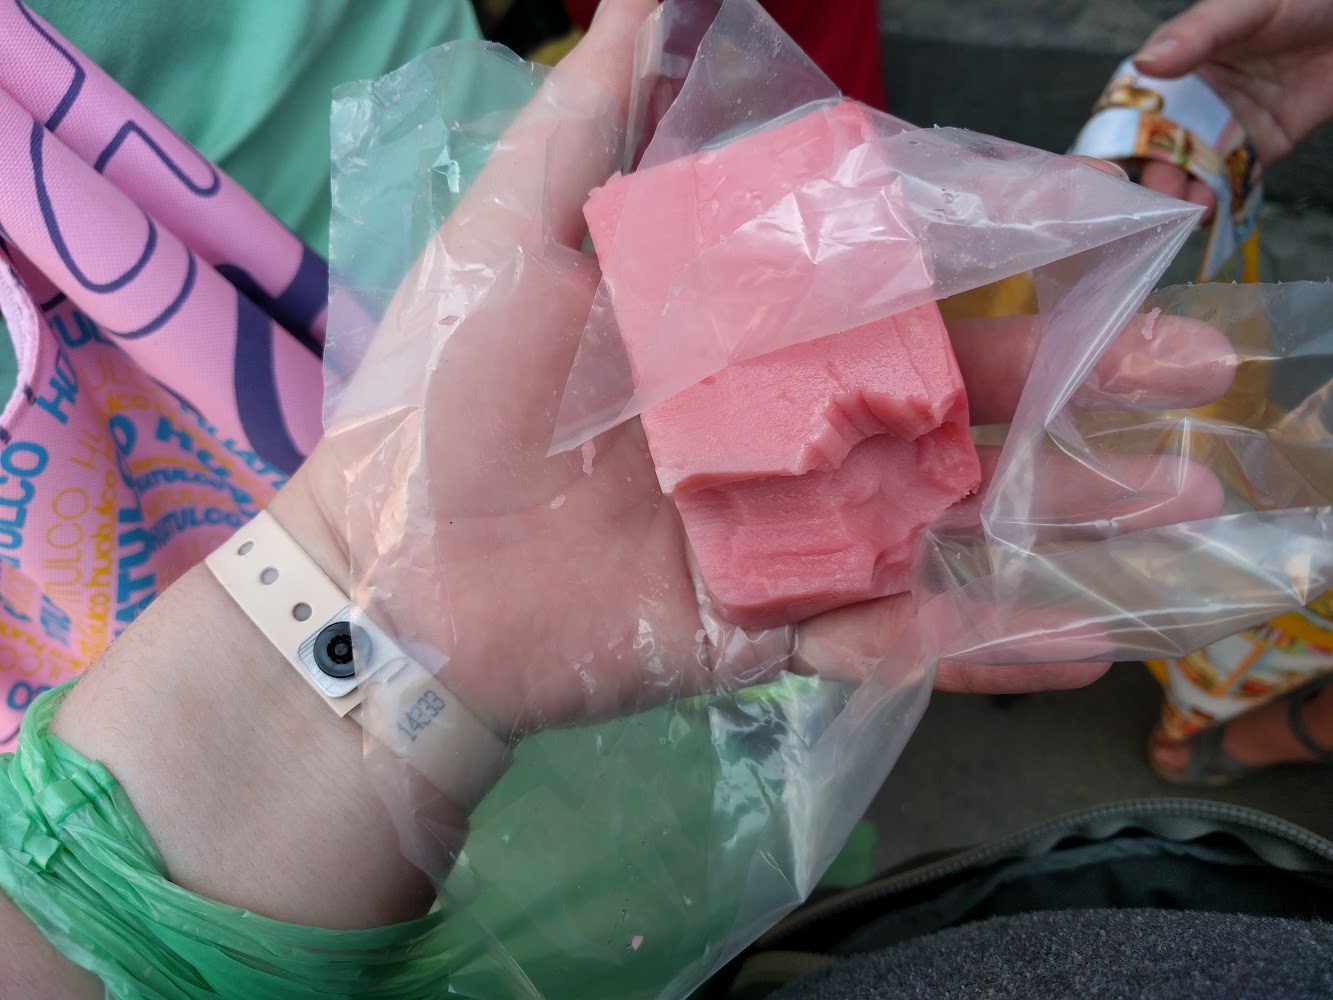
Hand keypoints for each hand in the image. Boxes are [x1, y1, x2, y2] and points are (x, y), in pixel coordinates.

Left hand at [295, 0, 1236, 736]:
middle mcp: (788, 425)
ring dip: (1068, 514)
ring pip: (951, 519)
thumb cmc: (451, 390)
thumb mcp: (521, 235)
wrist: (394, 567)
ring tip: (1180, 501)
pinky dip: (978, 643)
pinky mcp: (769, 626)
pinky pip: (888, 635)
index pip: (904, 292)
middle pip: (957, 403)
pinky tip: (1081, 639)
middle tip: (1195, 373)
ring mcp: (788, 529)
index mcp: (749, 330)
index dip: (1007, 272)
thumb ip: (597, 121)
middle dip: (1080, 390)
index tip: (1118, 246)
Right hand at [1131, 0, 1332, 205]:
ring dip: (1184, 196)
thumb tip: (1146, 63)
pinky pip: (1233, 180)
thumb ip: (1196, 33)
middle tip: (1152, 200)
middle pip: (1156, 150)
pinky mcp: (1259, 147)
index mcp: (1172, 67)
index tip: (1100, 169)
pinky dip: (1220, 201)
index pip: (1128, 109)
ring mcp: (1223, 128)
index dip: (1111, 140)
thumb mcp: (1245, 5)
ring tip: (1186, 212)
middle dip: (1151, 177)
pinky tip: (1212, 214)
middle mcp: (1191, 102)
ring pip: (1192, 171)